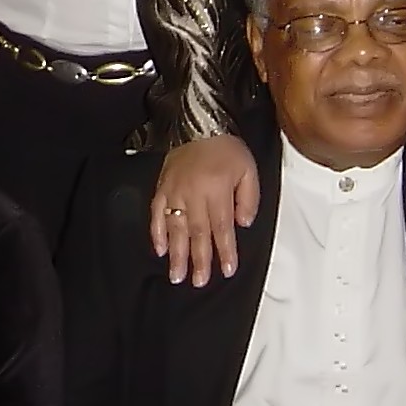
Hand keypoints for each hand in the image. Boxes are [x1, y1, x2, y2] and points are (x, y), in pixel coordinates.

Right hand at [151, 133, 259, 285]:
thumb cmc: (226, 148)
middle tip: (198, 282)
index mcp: (218, 190)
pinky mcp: (162, 187)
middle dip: (199, 260)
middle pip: (198, 233)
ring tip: (177, 275)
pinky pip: (157, 213)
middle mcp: (195, 193)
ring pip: (176, 228)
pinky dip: (157, 232)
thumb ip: (249, 198)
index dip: (224, 251)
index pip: (222, 227)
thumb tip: (243, 223)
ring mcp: (175, 191)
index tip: (226, 270)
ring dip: (177, 254)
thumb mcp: (249, 169)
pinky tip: (160, 249)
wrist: (199, 123)